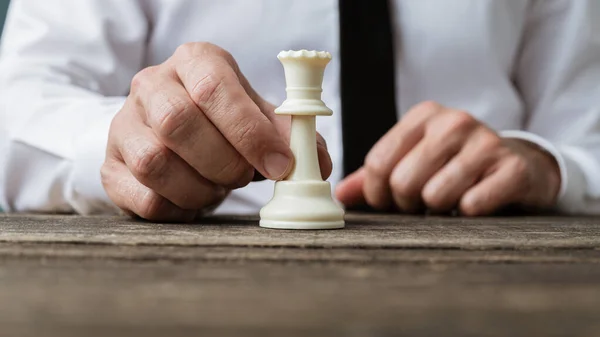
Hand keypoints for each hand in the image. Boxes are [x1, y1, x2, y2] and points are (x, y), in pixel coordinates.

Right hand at [102, 42, 331, 221]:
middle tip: (242, 177)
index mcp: (195, 62)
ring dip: (200, 188)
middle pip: (179, 122)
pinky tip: (193, 200)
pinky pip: (144, 198)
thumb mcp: (258, 118)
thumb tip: (318, 164)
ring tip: (216, 187)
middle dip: (224, 162)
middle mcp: (152, 85)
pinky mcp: (111, 167)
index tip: (279, 165)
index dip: (250, 132)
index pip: (215, 89)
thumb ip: (291, 136)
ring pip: (155, 162)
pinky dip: (179, 208)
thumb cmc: (221, 123)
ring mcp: (124, 125)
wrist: (168, 132)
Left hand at [336, 101, 560, 214]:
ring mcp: (486, 142)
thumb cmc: (455, 164)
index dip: (376, 193)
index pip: (377, 163)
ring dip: (438, 210)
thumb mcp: (414, 160)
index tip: (388, 201)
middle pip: (402, 181)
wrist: (519, 163)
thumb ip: (375, 176)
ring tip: (449, 200)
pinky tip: (476, 203)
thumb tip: (340, 194)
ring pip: (435, 195)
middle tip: (421, 203)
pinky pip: (472, 205)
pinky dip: (468, 213)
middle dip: (407, 204)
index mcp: (424, 116)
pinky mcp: (514, 168)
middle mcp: (454, 122)